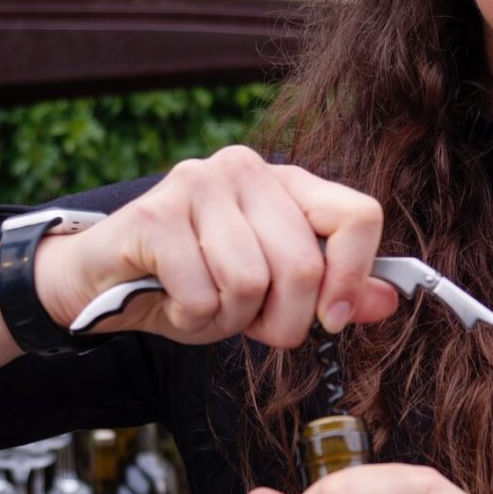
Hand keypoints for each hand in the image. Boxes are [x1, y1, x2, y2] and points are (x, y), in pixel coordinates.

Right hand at [32, 145, 397, 345]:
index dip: (352, 277)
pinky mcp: (154, 215)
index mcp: (285, 183)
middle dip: (283, 320)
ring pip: (250, 282)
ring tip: (207, 304)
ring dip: (231, 319)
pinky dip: (192, 317)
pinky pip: (202, 293)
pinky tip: (175, 300)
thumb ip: (330, 293)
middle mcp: (245, 170)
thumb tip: (388, 300)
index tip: (330, 319)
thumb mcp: (271, 294)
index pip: (358, 216)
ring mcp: (196, 184)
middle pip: (304, 264)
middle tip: (252, 323)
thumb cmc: (192, 282)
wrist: (104, 282)